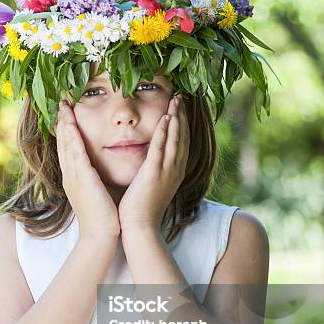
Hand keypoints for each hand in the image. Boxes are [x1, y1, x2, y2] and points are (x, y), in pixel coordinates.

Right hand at [54, 100, 120, 237]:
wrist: (101, 235)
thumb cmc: (104, 217)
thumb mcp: (98, 193)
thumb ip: (98, 179)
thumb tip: (104, 170)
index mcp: (74, 178)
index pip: (68, 149)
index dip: (66, 131)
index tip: (66, 115)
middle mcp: (70, 175)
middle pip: (63, 143)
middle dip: (62, 122)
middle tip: (61, 103)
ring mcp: (73, 176)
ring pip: (66, 144)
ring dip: (65, 123)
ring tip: (64, 106)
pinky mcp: (81, 178)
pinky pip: (75, 152)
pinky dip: (73, 136)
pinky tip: (71, 123)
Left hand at [118, 94, 189, 232]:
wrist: (140, 227)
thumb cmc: (142, 208)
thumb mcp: (154, 185)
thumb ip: (155, 170)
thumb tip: (153, 161)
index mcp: (175, 171)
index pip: (182, 142)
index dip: (183, 124)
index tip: (181, 108)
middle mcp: (175, 169)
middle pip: (183, 137)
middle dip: (183, 115)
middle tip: (182, 97)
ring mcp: (166, 171)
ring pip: (175, 139)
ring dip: (177, 118)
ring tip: (177, 100)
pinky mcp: (154, 174)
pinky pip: (160, 149)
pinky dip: (165, 133)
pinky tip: (166, 119)